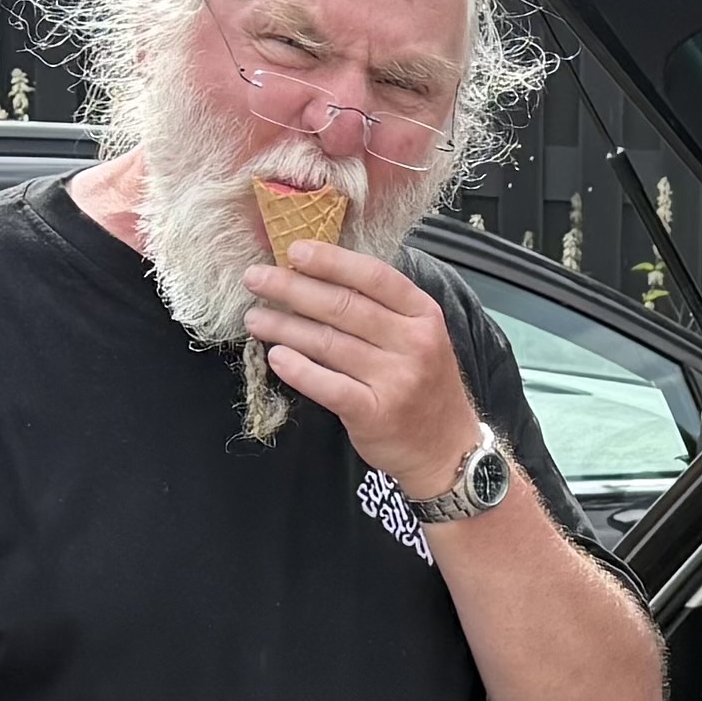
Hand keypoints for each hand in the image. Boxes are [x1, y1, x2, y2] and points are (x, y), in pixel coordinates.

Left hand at [239, 239, 486, 493]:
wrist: (446, 449)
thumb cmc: (423, 385)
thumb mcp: (419, 338)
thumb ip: (381, 310)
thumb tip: (317, 278)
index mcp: (423, 314)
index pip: (373, 277)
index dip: (331, 261)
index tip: (294, 251)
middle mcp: (413, 343)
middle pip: (344, 306)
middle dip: (292, 289)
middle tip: (255, 279)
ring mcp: (396, 379)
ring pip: (328, 343)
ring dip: (284, 327)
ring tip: (255, 319)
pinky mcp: (375, 413)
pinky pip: (328, 385)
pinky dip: (298, 369)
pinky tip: (275, 357)